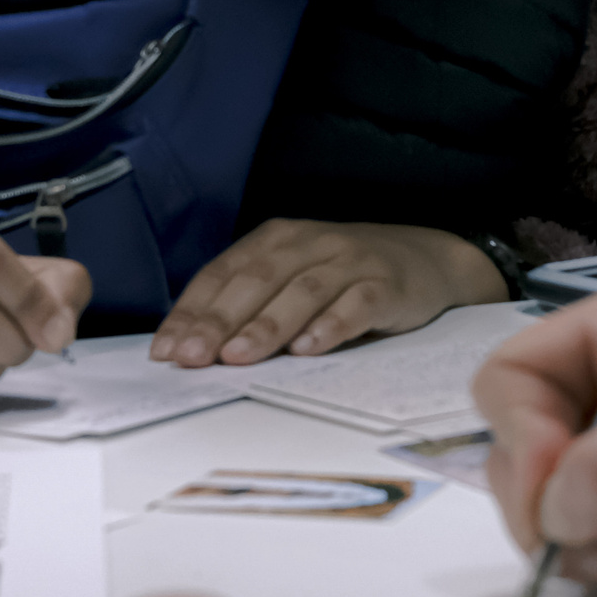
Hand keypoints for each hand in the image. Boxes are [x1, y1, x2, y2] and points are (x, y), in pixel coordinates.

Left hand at [151, 220, 504, 367]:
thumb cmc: (347, 276)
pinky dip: (331, 325)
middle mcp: (311, 243)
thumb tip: (196, 349)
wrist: (429, 260)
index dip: (192, 311)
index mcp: (278, 239)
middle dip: (219, 321)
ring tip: (239, 357)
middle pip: (257, 280)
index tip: (168, 350)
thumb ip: (254, 303)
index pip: (224, 272)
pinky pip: (356, 304)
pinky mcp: (387, 284)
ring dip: (267, 326)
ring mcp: (351, 261)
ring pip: (301, 291)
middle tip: (193, 358)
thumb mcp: (296, 276)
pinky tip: (309, 349)